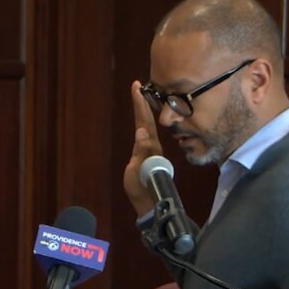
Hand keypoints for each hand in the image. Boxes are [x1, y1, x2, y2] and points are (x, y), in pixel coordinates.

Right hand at [123, 81, 163, 215]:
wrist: (151, 202)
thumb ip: (142, 151)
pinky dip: (141, 122)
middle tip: (136, 86)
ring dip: (142, 110)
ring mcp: (150, 149)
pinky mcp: (146, 154)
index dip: (140, 103)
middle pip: (146, 119)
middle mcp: (152, 144)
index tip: (136, 87)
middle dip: (141, 102)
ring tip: (138, 98)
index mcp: (150, 145)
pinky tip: (141, 120)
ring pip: (147, 125)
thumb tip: (141, 132)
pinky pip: (145, 133)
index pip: (145, 120)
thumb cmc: (144, 187)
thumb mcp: (140, 170)